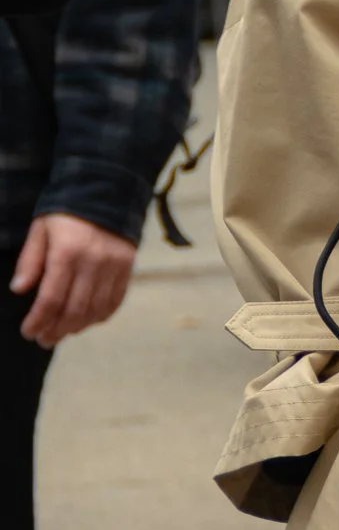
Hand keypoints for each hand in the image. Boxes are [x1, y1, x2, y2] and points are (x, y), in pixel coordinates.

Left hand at [11, 212, 136, 346]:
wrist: (108, 189)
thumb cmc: (68, 211)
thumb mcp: (41, 228)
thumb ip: (30, 259)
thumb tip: (19, 289)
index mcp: (67, 252)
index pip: (51, 299)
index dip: (38, 321)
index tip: (28, 332)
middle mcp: (93, 261)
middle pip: (74, 310)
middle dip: (56, 331)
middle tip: (44, 340)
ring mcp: (114, 265)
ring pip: (95, 310)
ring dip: (77, 327)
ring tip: (63, 332)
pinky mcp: (128, 266)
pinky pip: (115, 300)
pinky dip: (100, 316)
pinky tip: (87, 320)